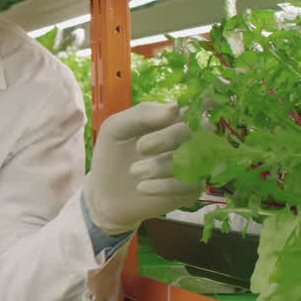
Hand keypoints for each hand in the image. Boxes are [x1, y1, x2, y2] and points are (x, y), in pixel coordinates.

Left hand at [84, 102, 202, 234]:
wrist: (105, 193)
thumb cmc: (113, 154)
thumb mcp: (117, 128)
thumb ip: (142, 114)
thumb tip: (175, 107)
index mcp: (174, 119)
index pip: (194, 108)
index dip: (191, 110)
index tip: (168, 118)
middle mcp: (190, 139)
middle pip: (194, 131)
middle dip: (166, 138)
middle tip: (140, 148)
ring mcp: (195, 164)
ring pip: (194, 159)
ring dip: (159, 166)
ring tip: (134, 171)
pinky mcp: (192, 188)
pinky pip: (190, 184)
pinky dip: (164, 186)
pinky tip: (142, 188)